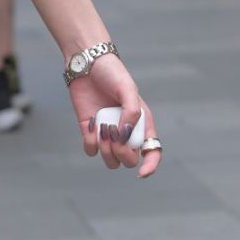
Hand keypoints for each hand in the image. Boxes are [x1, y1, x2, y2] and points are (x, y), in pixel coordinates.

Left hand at [66, 52, 159, 177]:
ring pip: (110, 161)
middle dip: (122, 153)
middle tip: (114, 133)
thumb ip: (131, 112)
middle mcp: (127, 132)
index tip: (141, 173)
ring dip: (105, 150)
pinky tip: (90, 125)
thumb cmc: (112, 74)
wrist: (86, 65)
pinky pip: (91, 150)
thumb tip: (124, 135)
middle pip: (129, 160)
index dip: (150, 166)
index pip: (152, 152)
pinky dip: (90, 142)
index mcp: (142, 123)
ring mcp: (109, 134)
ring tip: (102, 129)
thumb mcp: (127, 89)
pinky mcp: (90, 131)